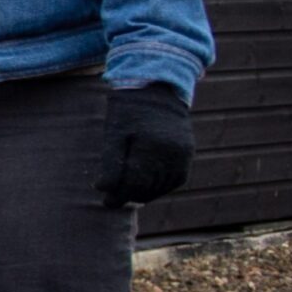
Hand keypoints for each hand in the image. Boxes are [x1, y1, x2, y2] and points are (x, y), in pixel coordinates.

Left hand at [96, 84, 193, 206]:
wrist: (156, 90)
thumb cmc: (127, 111)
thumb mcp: (113, 133)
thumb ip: (110, 162)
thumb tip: (103, 189)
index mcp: (150, 145)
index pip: (135, 182)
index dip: (119, 196)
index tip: (106, 202)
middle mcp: (171, 151)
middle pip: (149, 187)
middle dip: (129, 196)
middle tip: (113, 199)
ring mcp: (183, 152)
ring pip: (164, 186)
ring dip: (145, 194)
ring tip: (127, 194)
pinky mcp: (188, 151)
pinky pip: (177, 179)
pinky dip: (161, 187)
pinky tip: (146, 188)